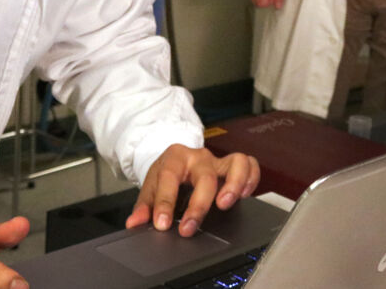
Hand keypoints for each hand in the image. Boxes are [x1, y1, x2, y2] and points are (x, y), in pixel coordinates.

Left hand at [125, 144, 260, 237]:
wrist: (178, 158)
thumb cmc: (167, 173)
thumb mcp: (151, 185)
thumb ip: (144, 205)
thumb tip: (134, 223)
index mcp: (174, 158)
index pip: (169, 178)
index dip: (165, 203)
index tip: (162, 224)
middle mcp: (199, 157)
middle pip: (204, 177)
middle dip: (198, 205)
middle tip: (189, 228)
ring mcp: (218, 160)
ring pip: (235, 163)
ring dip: (233, 185)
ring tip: (225, 205)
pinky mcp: (233, 165)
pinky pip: (250, 164)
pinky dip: (251, 179)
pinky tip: (244, 196)